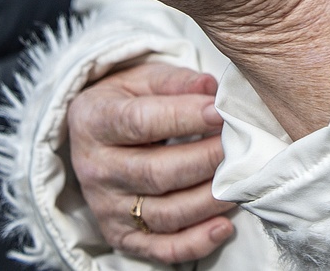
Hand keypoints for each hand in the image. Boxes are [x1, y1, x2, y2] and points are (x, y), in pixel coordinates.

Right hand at [67, 61, 236, 260]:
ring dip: (207, 200)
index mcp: (94, 121)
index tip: (219, 112)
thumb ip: (176, 83)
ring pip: (163, 213)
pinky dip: (195, 242)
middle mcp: (96, 168)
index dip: (182, 118)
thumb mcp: (142, 80)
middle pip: (154, 172)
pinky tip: (223, 225)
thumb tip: (211, 88)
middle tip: (236, 146)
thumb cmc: (126, 103)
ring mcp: (107, 207)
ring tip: (237, 181)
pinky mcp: (121, 235)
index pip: (139, 123)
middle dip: (203, 160)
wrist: (93, 138)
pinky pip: (161, 248)